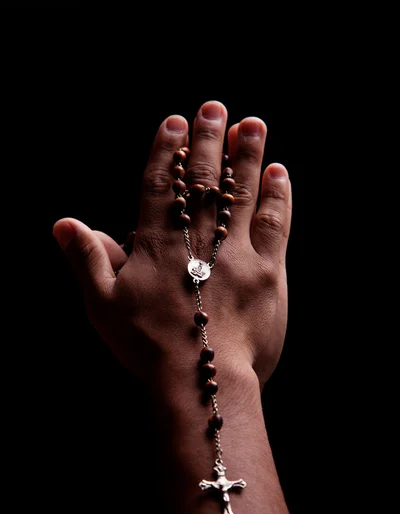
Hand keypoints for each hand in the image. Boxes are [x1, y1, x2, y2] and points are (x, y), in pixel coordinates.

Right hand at [53, 101, 291, 390]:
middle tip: (216, 107)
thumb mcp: (103, 305)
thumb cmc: (147, 346)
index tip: (176, 121)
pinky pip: (274, 225)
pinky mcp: (268, 272)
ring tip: (252, 124)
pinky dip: (277, 197)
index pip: (163, 184)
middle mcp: (200, 238)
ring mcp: (238, 253)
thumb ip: (86, 259)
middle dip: (209, 140)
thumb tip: (64, 223)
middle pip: (206, 179)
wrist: (201, 380)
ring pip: (243, 193)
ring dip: (247, 155)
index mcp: (159, 243)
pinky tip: (279, 173)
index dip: (168, 150)